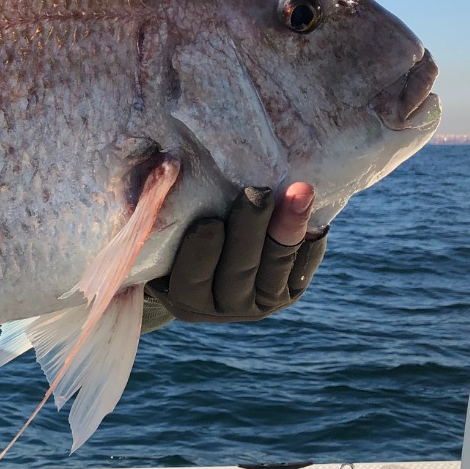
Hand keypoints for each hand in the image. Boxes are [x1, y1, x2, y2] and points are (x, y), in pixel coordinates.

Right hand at [144, 182, 326, 322]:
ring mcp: (259, 302)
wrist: (211, 256)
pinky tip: (313, 212)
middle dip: (249, 232)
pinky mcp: (289, 291)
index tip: (208, 222)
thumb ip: (156, 201)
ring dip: (287, 231)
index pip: (191, 277)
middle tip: (257, 193)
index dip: (201, 252)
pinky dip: (309, 241)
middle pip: (238, 272)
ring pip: (275, 271)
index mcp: (182, 296)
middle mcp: (221, 306)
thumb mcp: (161, 225)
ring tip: (299, 192)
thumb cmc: (174, 232)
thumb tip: (162, 162)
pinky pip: (302, 268)